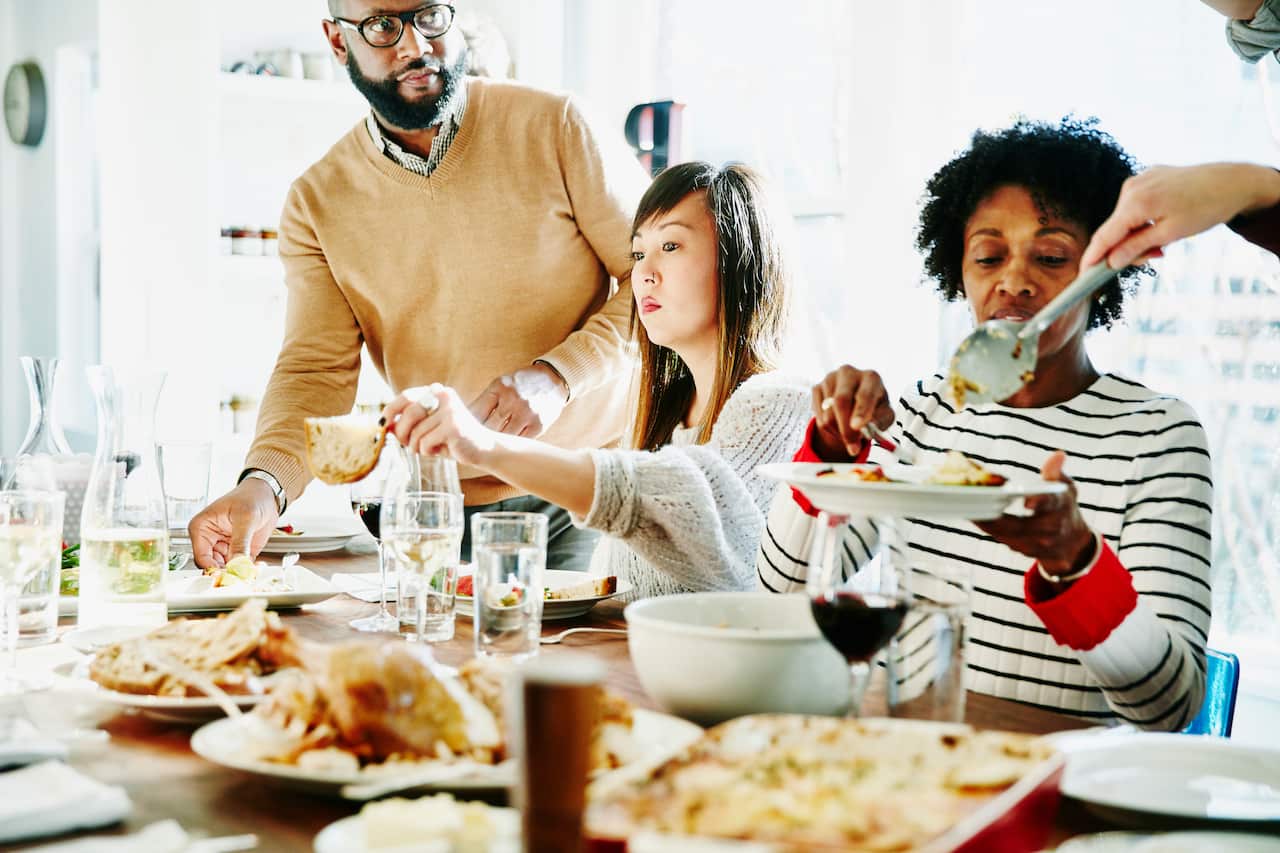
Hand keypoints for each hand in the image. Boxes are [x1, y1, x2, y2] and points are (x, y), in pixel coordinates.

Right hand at [187, 479, 278, 568]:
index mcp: (202, 528)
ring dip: (239, 572)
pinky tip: (256, 568)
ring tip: (250, 570)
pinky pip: (240, 567)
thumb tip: (237, 563)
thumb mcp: (245, 517)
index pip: (201, 557)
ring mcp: (224, 547)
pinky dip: (248, 570)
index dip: (213, 569)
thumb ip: (240, 542)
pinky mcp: (238, 552)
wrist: (267, 495)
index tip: (227, 575)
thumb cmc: (251, 497)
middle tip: (240, 576)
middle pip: (213, 566)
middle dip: (227, 573)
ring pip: (227, 569)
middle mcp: (210, 540)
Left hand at [382, 384, 498, 466]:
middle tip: (405, 444)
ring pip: (416, 432)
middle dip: (401, 433)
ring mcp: (450, 411)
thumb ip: (409, 423)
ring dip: (416, 446)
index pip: (406, 396)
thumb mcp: (429, 427)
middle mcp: (444, 396)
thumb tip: (385, 425)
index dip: (390, 410)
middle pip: (408, 414)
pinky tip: (440, 450)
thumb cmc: (453, 439)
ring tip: (429, 448)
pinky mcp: (453, 427)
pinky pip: (425, 442)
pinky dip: (427, 451)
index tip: (382, 423)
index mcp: (438, 392)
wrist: (483, 449)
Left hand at [468, 364, 568, 437]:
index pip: (476, 412)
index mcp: (499, 387)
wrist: (553, 379)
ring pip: (503, 436)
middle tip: (471, 446)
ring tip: (487, 448)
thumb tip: (463, 421)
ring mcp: (527, 413)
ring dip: (494, 443)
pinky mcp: (539, 424)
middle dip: (478, 437)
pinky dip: (512, 444)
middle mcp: (513, 399)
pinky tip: (507, 446)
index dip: (466, 426)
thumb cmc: (521, 384)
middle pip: (488, 426)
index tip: (462, 434)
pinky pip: (520, 440)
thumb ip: (485, 401)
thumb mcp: (501, 384)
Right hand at [810, 365, 894, 460]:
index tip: (857, 426)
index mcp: (871, 378)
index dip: (860, 411)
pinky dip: (828, 428)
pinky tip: (838, 424)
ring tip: (849, 433)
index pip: (864, 394)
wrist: (856, 401)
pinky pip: (818, 416)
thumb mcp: (884, 416)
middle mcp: (849, 373)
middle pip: (841, 401)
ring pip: (828, 414)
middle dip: (846, 428)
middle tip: (853, 447)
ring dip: (838, 432)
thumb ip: (880, 421)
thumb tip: (867, 428)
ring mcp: (830, 379)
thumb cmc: (874, 408)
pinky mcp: (817, 388)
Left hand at [974, 450, 1095, 575]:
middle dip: (994, 513)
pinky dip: (987, 526)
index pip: (1050, 503)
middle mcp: (1050, 529)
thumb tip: (1058, 454)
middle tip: (973, 500)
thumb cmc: (1063, 507)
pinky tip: (971, 514)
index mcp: (1060, 507)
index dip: (1038, 502)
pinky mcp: (1024, 551)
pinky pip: (1001, 538)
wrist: (1071, 543)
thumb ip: (1056, 472)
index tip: (1026, 502)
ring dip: (984, 520)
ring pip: (1005, 533)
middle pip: (1019, 524)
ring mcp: (1037, 544)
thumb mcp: (1065, 487)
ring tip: (965, 506)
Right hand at [1082, 163, 1279, 268]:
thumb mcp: (1171, 234)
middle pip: (1115, 228)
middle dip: (1126, 248)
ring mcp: (1138, 180)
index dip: (1092, 257)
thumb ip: (1136, 247)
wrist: (1231, 181)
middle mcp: (1131, 188)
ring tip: (1164, 241)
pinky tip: (1163, 222)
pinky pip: (1135, 205)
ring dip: (1137, 235)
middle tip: (1153, 258)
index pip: (1104, 236)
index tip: (1082, 275)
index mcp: (1136, 202)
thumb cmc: (1205, 208)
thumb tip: (1111, 262)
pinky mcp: (1147, 178)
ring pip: (1125, 218)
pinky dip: (1142, 220)